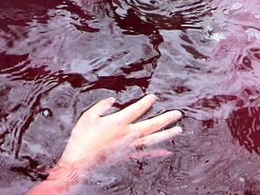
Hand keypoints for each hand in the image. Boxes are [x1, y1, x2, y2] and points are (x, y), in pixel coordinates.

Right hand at [52, 94, 181, 178]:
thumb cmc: (82, 139)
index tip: (154, 97)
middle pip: (151, 125)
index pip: (137, 109)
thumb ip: (102, 106)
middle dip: (166, 118)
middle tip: (177, 114)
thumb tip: (112, 100)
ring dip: (167, 134)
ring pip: (153, 139)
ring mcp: (130, 147)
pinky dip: (157, 152)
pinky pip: (146, 154)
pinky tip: (166, 151)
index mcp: (118, 122)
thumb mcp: (88, 116)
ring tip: (178, 129)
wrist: (80, 161)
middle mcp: (127, 134)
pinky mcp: (128, 157)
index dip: (147, 102)